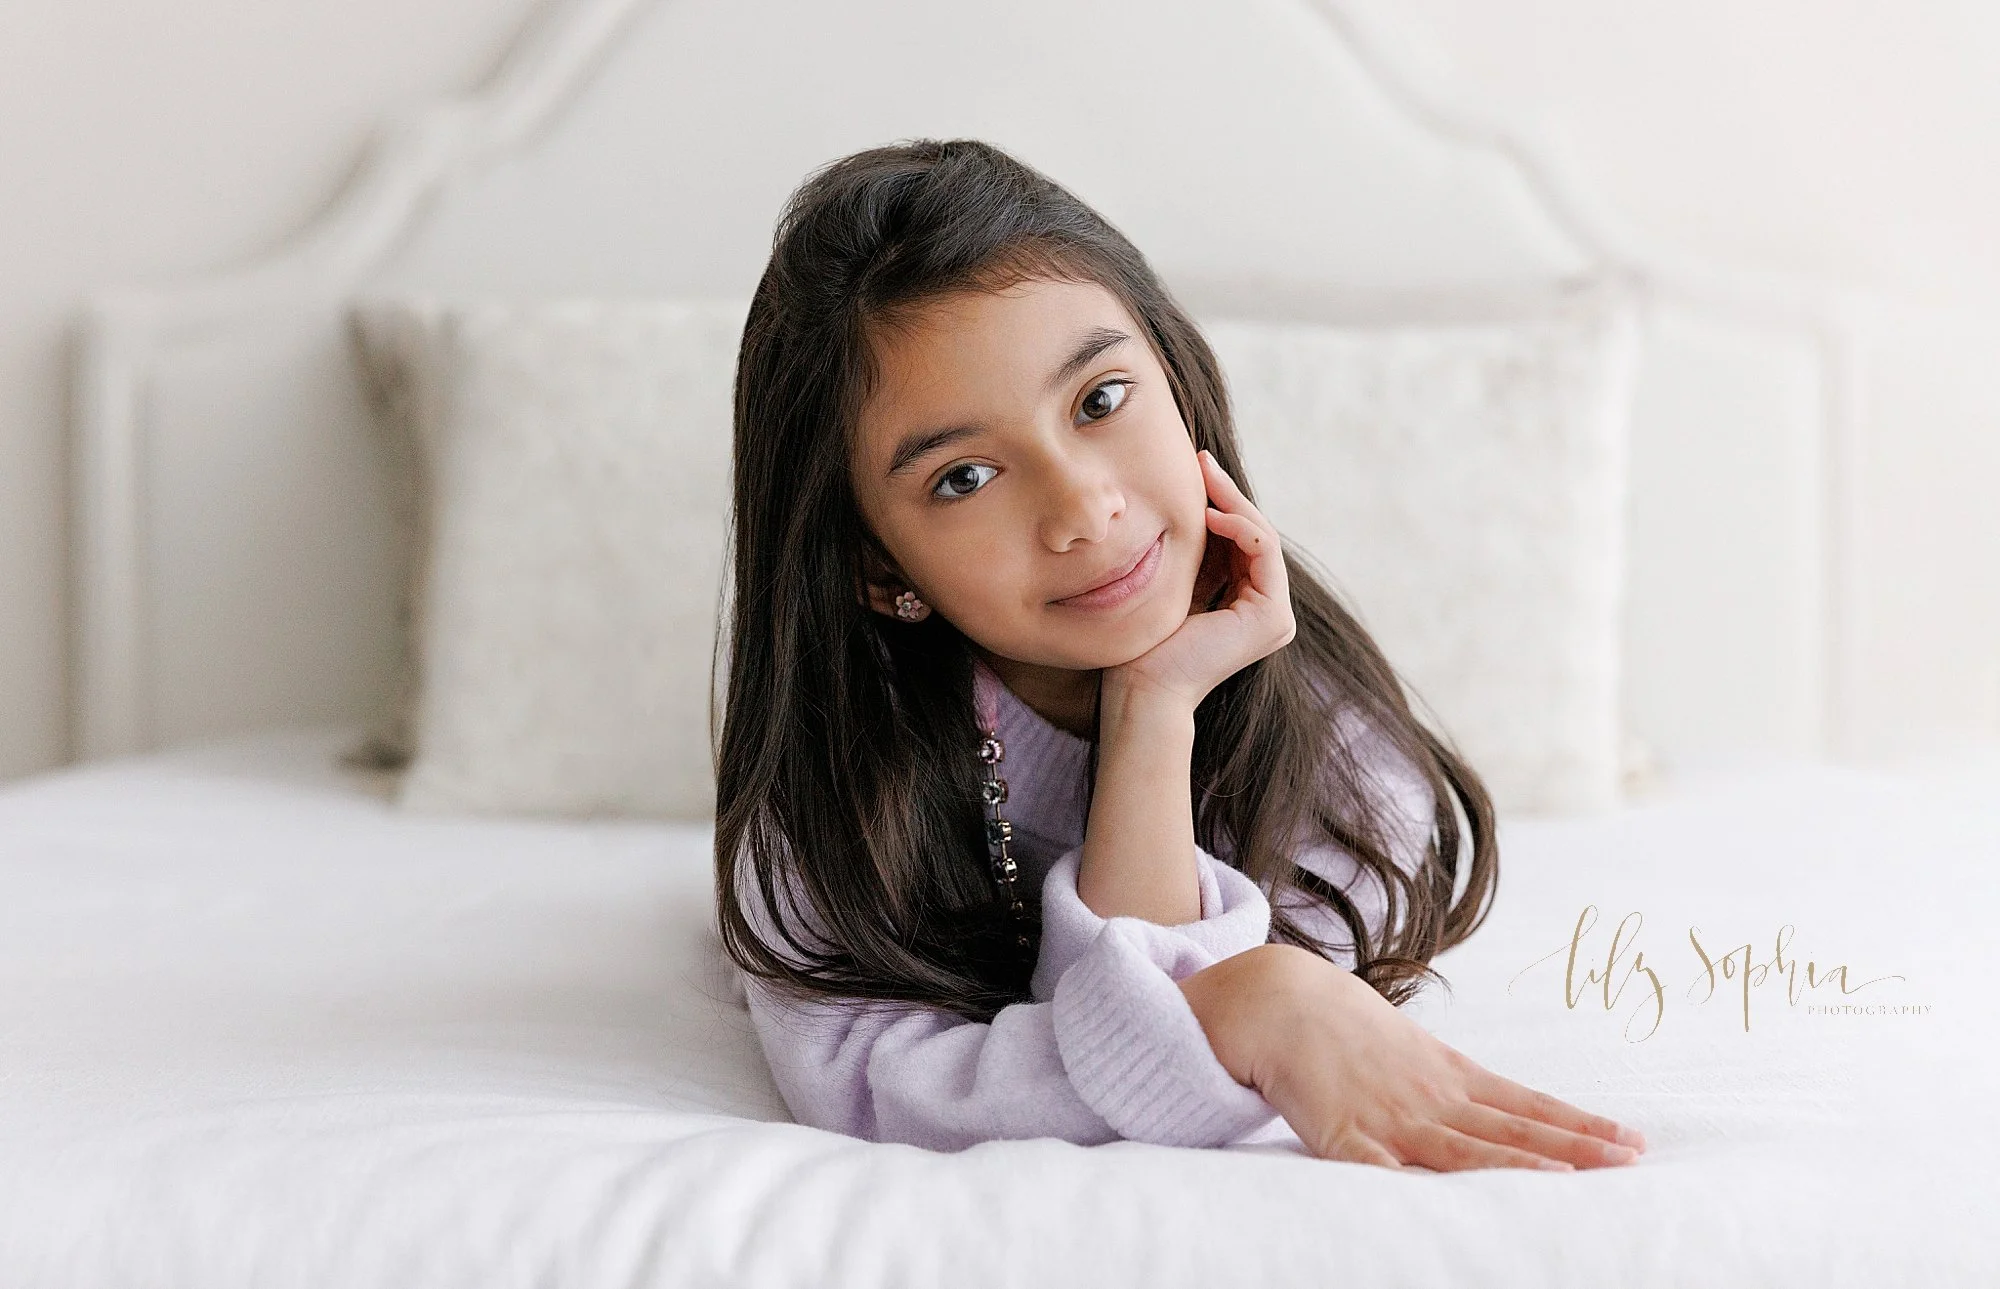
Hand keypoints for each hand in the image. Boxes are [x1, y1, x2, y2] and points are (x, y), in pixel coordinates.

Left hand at [1107, 450, 1295, 714]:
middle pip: (1252, 535)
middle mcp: (1265, 611)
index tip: (1192, 471)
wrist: (1142, 690)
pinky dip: (1240, 526)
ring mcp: (1274, 616)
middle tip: (1200, 460)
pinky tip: (1210, 513)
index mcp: (1243, 606)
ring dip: (1232, 502)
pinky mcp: (1272, 617)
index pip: (1237, 542)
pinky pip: (1263, 551)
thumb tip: (1181, 506)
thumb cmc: (1141, 647)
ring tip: (1204, 476)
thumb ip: (1188, 556)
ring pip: (1260, 537)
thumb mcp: (1169, 586)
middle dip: (1226, 495)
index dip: (1217, 503)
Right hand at [1182, 946, 1647, 1170]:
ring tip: (1570, 1179)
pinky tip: (1446, 1204)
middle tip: (1629, 1159)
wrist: (1279, 1003)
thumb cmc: (1345, 1030)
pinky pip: (1383, 1171)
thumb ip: (1451, 1086)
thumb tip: (1502, 1115)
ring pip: (1465, 1151)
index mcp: (1450, 1077)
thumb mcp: (1411, 1052)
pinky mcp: (1344, 1138)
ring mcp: (1391, 1119)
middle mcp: (1432, 1099)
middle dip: (1575, 1146)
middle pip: (1513, 1128)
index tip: (1631, 1141)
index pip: (1529, 1105)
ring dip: (1519, 1166)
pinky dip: (1415, 1187)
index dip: (1580, 1125)